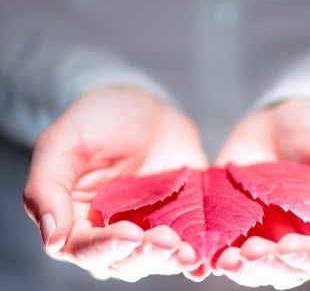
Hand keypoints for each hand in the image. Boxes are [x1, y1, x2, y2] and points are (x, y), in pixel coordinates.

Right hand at [23, 86, 207, 281]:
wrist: (144, 107)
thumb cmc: (98, 119)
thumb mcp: (63, 143)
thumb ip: (47, 188)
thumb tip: (52, 240)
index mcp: (75, 217)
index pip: (84, 247)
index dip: (106, 247)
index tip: (131, 234)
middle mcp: (109, 229)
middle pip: (123, 260)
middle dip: (145, 256)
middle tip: (167, 241)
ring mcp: (146, 225)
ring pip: (154, 258)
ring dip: (169, 261)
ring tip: (188, 253)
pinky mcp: (176, 218)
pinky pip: (184, 242)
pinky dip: (194, 252)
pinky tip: (204, 254)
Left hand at [214, 99, 309, 288]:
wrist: (285, 114)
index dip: (308, 256)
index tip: (286, 247)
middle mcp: (304, 239)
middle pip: (290, 269)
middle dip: (269, 264)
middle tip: (250, 251)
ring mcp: (271, 233)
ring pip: (259, 267)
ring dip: (243, 269)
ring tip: (226, 259)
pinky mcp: (241, 222)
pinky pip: (231, 248)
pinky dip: (220, 256)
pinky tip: (210, 255)